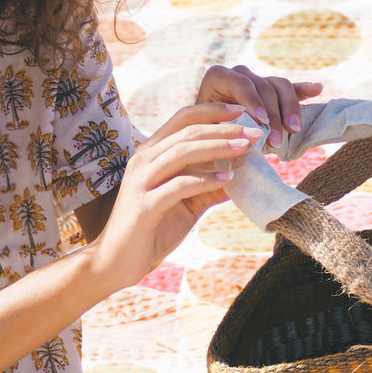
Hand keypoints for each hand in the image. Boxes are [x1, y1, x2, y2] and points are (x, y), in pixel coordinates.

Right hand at [88, 103, 262, 291]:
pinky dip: (205, 181)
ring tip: (245, 149)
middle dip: (223, 130)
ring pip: (181, 152)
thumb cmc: (152, 229)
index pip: (183, 119)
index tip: (242, 111)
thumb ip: (208, 188)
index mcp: (151, 153)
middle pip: (187, 132)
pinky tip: (227, 179)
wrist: (117, 261)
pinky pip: (178, 186)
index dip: (213, 112)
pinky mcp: (144, 206)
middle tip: (254, 132)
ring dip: (217, 148)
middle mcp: (143, 161)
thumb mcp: (186, 204)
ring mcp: (140, 181)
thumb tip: (240, 176)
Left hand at [196, 65, 321, 147]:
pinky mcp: (274, 91)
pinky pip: (291, 88)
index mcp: (218, 77)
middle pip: (264, 86)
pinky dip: (304, 89)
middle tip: (276, 141)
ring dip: (290, 109)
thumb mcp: (207, 131)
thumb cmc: (204, 137)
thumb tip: (244, 133)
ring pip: (280, 86)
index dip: (252, 101)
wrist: (210, 139)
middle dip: (272, 115)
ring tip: (293, 130)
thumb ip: (221, 128)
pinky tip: (318, 89)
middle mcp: (240, 74)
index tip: (260, 122)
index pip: (240, 82)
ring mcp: (259, 81)